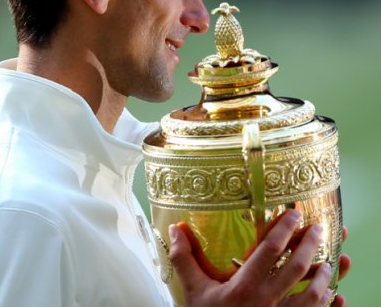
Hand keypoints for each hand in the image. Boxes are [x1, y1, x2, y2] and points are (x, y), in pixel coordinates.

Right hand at [169, 210, 345, 306]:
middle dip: (310, 244)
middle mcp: (266, 301)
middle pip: (297, 268)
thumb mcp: (193, 291)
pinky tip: (336, 297)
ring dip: (323, 276)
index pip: (270, 251)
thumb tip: (175, 228)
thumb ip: (184, 258)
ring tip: (329, 260)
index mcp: (244, 286)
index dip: (284, 230)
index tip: (294, 213)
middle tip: (318, 227)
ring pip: (312, 295)